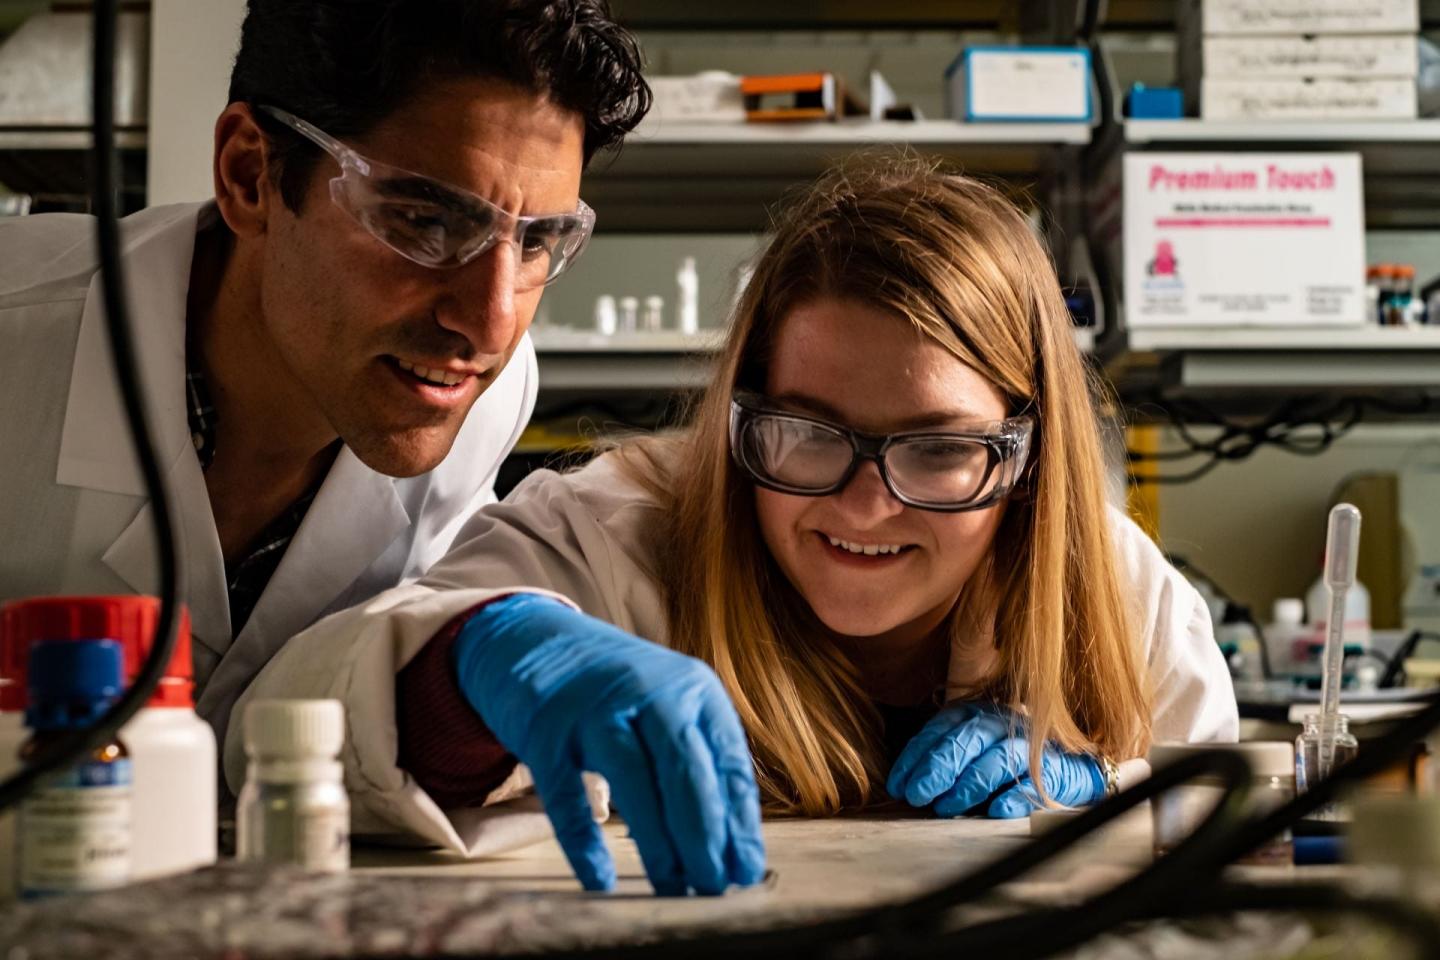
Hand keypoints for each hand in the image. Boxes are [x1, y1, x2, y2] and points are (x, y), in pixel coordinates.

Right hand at [454, 593, 765, 894]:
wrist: (535, 638)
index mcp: (692, 687)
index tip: (746, 872)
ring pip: (635, 781)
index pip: (727, 762)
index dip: (739, 823)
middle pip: (686, 772)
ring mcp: (593, 710)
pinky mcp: (545, 732)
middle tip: (715, 888)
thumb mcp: (670, 704)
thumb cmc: (617, 689)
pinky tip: (602, 880)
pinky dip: (585, 842)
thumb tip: (733, 847)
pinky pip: (567, 795)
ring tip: (675, 889)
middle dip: (706, 837)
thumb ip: (701, 761)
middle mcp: (648, 691)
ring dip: (659, 844)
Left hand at [886, 702, 1105, 818]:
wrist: (1071, 766)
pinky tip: (995, 810)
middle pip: (967, 739)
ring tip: (946, 807)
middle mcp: (1002, 723)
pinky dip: (1013, 797)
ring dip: (969, 784)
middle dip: (938, 767)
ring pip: (996, 759)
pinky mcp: (1052, 772)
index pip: (941, 728)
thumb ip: (943, 758)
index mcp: (977, 714)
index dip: (916, 756)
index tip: (898, 785)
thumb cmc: (1008, 759)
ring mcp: (1029, 746)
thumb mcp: (972, 750)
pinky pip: (1030, 784)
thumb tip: (904, 785)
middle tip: (917, 794)